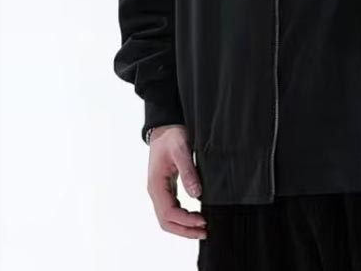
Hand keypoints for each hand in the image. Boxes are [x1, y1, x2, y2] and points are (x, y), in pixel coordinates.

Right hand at [147, 124, 206, 239]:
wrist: (165, 127)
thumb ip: (188, 171)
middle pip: (166, 221)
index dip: (186, 220)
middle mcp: (156, 191)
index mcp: (156, 185)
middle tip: (205, 232)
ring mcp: (160, 191)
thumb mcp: (181, 150)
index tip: (203, 221)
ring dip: (184, 226)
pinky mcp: (167, 188)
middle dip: (184, 230)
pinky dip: (183, 217)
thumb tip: (197, 194)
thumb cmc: (171, 136)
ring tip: (203, 228)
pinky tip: (196, 216)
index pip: (169, 213)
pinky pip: (172, 209)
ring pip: (168, 218)